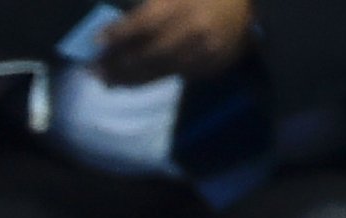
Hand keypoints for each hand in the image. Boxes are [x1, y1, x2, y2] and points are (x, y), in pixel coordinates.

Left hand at [96, 0, 252, 85]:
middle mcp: (194, 29)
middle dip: (117, 63)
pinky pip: (175, 75)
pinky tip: (132, 81)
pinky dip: (151, 78)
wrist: (253, 4)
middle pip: (147, 53)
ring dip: (129, 78)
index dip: (118, 33)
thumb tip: (115, 28)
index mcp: (185, 3)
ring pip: (159, 70)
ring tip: (107, 80)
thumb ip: (150, 5)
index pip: (145, 23)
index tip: (95, 41)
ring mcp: (205, 50)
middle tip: (92, 70)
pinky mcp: (212, 65)